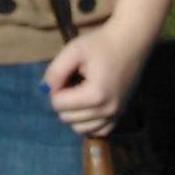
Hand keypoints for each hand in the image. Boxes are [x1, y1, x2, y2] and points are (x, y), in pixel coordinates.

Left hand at [42, 21, 151, 135]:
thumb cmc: (100, 44)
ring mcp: (117, 115)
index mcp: (95, 95)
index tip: (62, 76)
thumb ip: (55, 71)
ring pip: (82, 129)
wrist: (130, 43)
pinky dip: (89, 123)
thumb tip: (45, 89)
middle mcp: (108, 110)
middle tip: (69, 83)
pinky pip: (99, 131)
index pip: (59, 105)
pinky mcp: (122, 115)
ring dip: (74, 115)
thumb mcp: (73, 51)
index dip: (54, 90)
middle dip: (63, 102)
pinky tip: (87, 107)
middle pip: (68, 119)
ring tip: (78, 94)